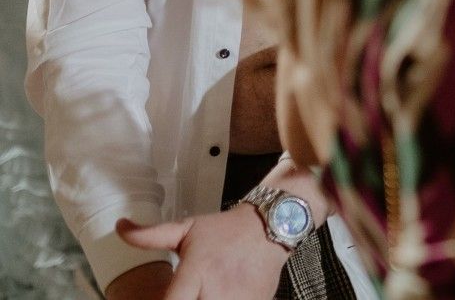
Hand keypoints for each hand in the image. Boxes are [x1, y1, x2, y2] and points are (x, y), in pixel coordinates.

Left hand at [117, 205, 287, 299]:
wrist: (270, 226)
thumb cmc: (225, 230)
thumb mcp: (187, 229)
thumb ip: (150, 235)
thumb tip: (120, 227)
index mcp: (197, 272)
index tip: (164, 298)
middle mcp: (218, 290)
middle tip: (186, 293)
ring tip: (202, 293)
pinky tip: (218, 294)